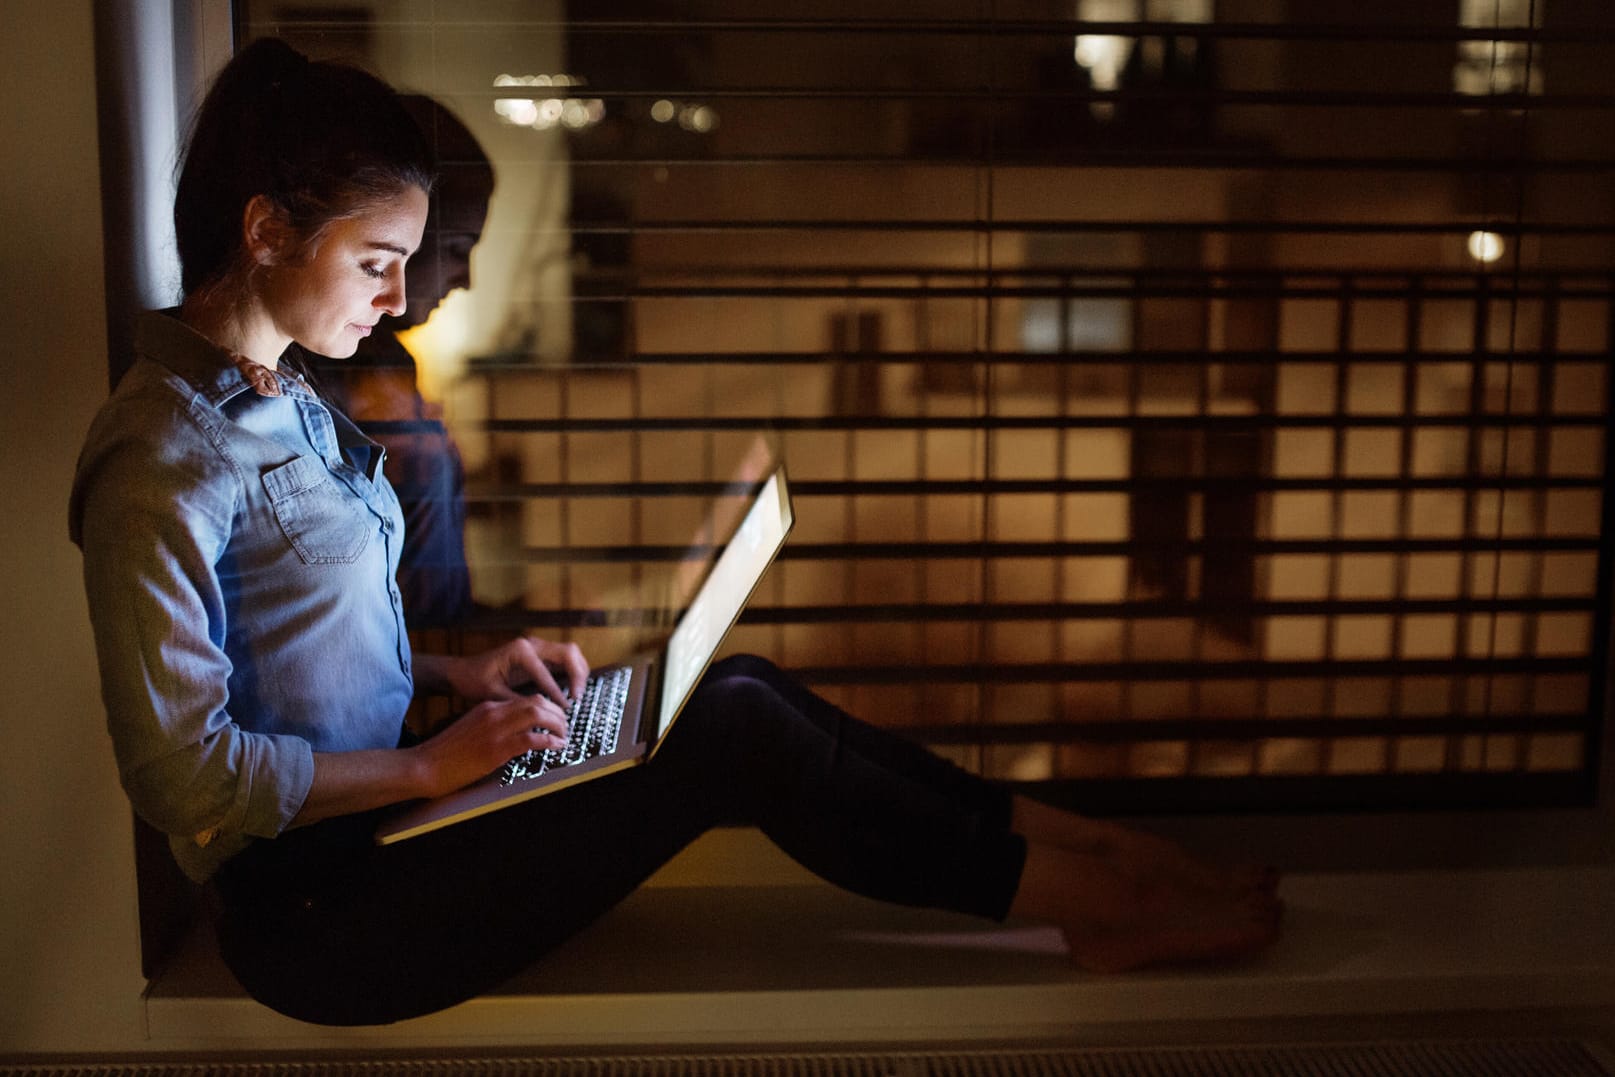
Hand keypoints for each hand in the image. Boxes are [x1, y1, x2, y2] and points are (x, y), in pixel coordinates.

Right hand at [412, 694, 569, 796]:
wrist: (424, 765)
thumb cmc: (445, 753)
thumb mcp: (471, 730)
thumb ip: (492, 726)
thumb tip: (516, 733)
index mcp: (488, 707)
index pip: (525, 698)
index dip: (546, 706)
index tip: (556, 716)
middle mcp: (493, 713)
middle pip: (536, 701)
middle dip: (557, 712)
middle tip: (565, 725)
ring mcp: (495, 730)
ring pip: (537, 714)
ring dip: (557, 723)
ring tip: (564, 734)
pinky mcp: (495, 749)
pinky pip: (531, 739)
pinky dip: (549, 740)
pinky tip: (556, 745)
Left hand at [444, 637, 589, 709]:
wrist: (463, 671)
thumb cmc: (474, 681)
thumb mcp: (493, 694)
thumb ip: (517, 701)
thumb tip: (540, 713)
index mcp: (520, 651)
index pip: (547, 673)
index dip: (557, 693)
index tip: (564, 709)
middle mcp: (531, 643)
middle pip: (568, 653)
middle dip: (577, 676)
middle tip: (577, 698)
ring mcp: (537, 645)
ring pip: (570, 652)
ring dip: (578, 672)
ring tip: (577, 693)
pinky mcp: (539, 652)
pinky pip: (564, 657)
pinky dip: (573, 670)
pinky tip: (573, 688)